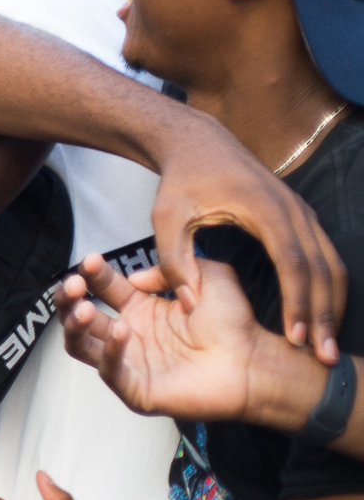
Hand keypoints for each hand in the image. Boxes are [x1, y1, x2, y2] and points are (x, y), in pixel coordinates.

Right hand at [60, 253, 265, 423]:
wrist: (255, 361)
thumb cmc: (236, 323)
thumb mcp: (207, 276)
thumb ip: (170, 268)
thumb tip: (135, 277)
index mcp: (141, 310)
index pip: (102, 289)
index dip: (91, 274)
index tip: (90, 260)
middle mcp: (130, 336)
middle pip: (80, 317)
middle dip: (68, 299)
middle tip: (73, 284)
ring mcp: (130, 364)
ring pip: (81, 346)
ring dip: (75, 326)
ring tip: (84, 308)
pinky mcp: (137, 390)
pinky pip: (111, 372)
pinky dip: (111, 353)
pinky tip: (123, 332)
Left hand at [145, 112, 344, 360]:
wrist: (199, 143)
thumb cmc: (181, 181)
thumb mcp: (166, 218)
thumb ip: (175, 260)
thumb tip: (189, 305)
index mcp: (265, 210)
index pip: (293, 263)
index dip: (299, 302)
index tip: (296, 337)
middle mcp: (294, 211)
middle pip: (323, 268)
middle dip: (326, 313)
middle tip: (323, 356)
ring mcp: (303, 213)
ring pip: (332, 264)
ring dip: (333, 304)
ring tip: (326, 345)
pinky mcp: (302, 218)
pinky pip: (326, 257)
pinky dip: (329, 288)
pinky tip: (321, 317)